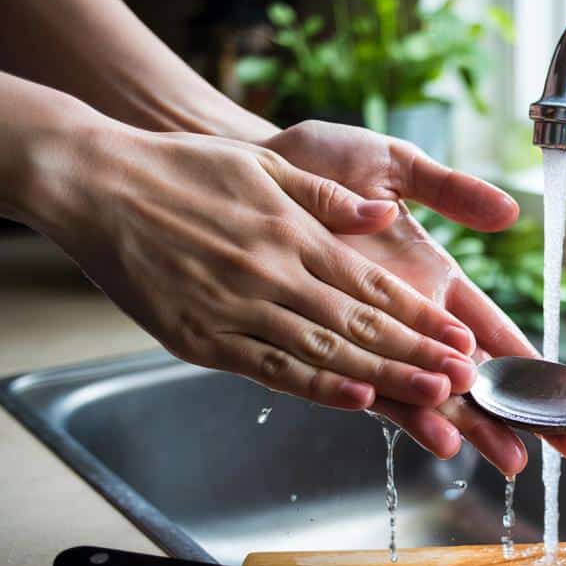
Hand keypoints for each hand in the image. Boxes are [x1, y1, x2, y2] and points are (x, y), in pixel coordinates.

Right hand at [28, 124, 482, 411]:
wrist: (97, 185)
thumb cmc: (182, 171)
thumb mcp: (264, 165)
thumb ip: (326, 196)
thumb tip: (380, 214)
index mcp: (293, 233)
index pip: (372, 283)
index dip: (421, 316)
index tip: (461, 337)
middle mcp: (273, 274)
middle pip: (360, 324)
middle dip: (418, 354)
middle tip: (467, 379)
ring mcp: (237, 310)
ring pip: (324, 352)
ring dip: (384, 377)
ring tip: (434, 397)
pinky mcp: (202, 339)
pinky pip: (270, 370)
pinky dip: (317, 387)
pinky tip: (357, 400)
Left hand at [263, 121, 565, 473]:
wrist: (248, 171)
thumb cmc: (319, 166)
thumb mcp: (395, 165)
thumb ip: (451, 191)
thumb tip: (510, 210)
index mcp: (434, 279)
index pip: (496, 332)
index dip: (536, 364)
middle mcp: (408, 318)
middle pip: (476, 376)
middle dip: (519, 413)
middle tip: (562, 449)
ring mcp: (371, 337)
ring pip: (431, 393)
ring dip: (471, 424)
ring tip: (507, 455)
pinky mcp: (327, 346)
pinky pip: (372, 388)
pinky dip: (408, 413)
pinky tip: (439, 436)